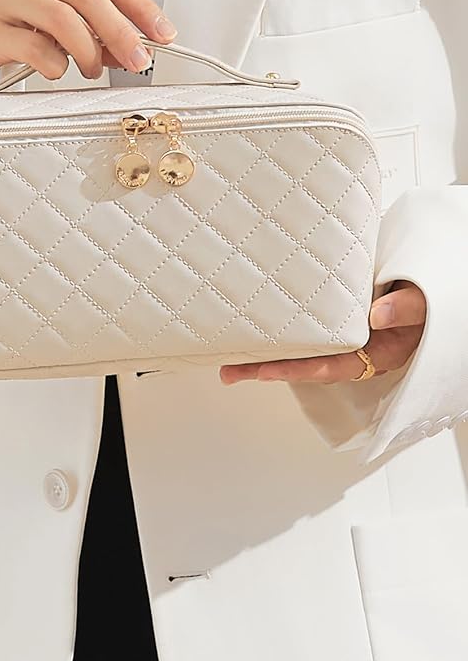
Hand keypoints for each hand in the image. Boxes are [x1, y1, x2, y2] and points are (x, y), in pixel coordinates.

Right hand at [0, 0, 176, 78]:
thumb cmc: (3, 14)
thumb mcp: (48, 6)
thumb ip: (89, 23)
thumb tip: (134, 49)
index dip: (140, 6)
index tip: (162, 34)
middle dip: (122, 32)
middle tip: (138, 61)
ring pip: (63, 18)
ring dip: (89, 52)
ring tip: (91, 71)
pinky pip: (34, 46)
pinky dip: (55, 64)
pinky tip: (57, 70)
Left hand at [219, 280, 426, 385]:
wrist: (429, 288)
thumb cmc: (427, 297)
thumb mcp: (424, 303)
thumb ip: (406, 309)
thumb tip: (376, 315)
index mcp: (378, 353)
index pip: (332, 366)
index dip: (299, 370)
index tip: (266, 371)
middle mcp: (357, 352)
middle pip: (306, 366)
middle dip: (267, 370)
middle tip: (230, 372)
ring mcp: (345, 340)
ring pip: (302, 353)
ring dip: (266, 356)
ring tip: (230, 362)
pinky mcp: (336, 325)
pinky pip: (306, 335)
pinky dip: (281, 336)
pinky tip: (255, 336)